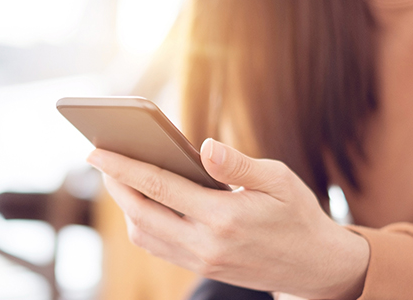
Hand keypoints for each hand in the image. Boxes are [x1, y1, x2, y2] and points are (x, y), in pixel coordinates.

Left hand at [87, 138, 368, 299]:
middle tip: (101, 160)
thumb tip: (205, 146)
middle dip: (115, 185)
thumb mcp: (278, 180)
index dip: (123, 167)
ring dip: (126, 206)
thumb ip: (238, 164)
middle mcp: (206, 243)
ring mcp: (202, 260)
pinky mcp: (202, 267)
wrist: (316, 267)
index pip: (159, 187)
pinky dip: (142, 224)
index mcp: (223, 216)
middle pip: (141, 213)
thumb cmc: (298, 214)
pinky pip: (159, 246)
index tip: (96, 151)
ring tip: (119, 178)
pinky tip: (143, 203)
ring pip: (145, 234)